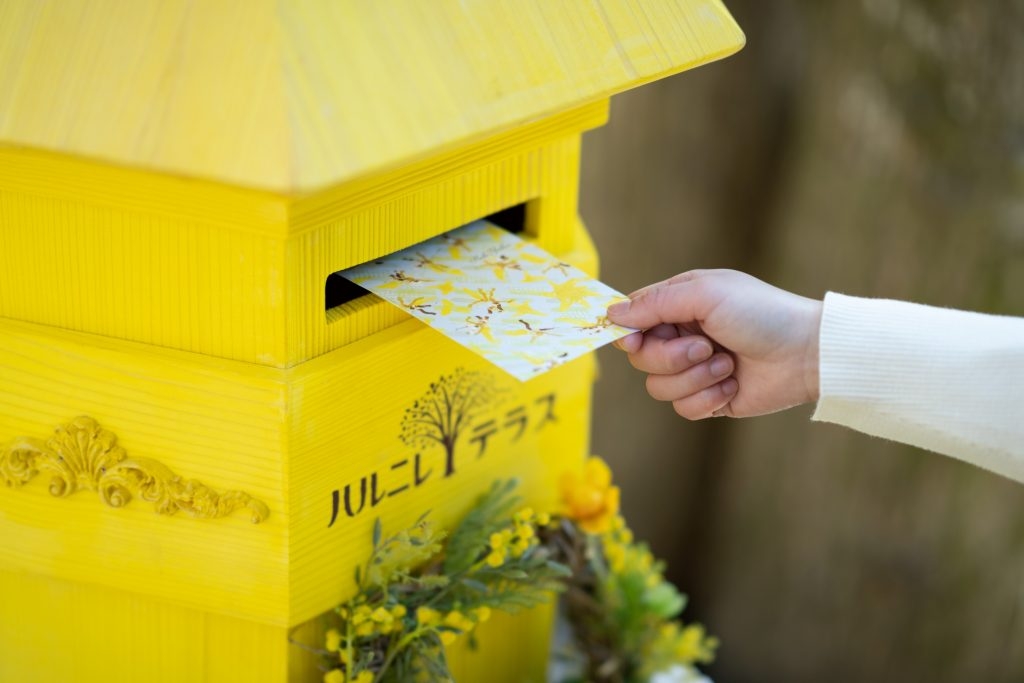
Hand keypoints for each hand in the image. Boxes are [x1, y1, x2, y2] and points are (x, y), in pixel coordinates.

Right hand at [607, 269, 821, 418]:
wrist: (806, 354)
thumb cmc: (761, 313)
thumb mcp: (705, 294)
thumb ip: (655, 303)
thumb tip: (612, 313)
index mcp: (679, 304)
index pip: (632, 320)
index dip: (627, 333)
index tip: (633, 340)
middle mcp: (682, 336)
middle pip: (641, 358)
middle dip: (671, 357)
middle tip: (705, 347)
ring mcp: (694, 369)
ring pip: (658, 387)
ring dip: (694, 378)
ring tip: (726, 365)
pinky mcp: (709, 399)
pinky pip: (683, 408)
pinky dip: (708, 399)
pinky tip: (733, 385)